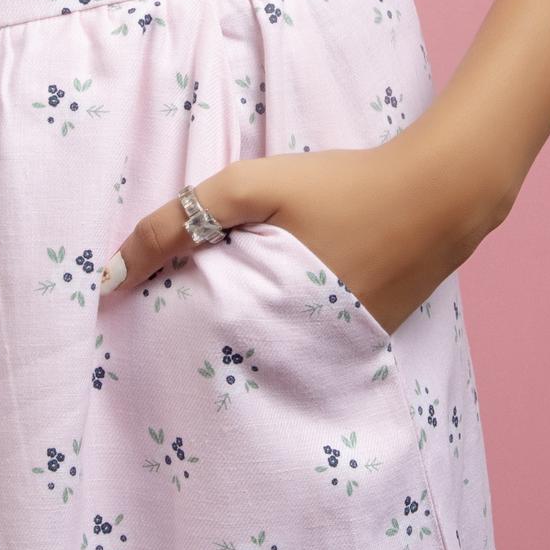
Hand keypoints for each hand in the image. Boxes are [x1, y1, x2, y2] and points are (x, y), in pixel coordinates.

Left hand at [98, 127, 513, 336]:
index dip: (151, 330)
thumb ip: (179, 221)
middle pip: (216, 363)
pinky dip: (270, 333)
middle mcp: (289, 357)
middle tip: (155, 319)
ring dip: (226, 340)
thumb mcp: (252, 186)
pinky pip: (291, 348)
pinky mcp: (350, 348)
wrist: (440, 197)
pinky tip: (262, 305)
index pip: (182, 349)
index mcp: (259, 323)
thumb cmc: (342, 187)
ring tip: (203, 309)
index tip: (123, 315)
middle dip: (184, 344)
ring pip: (253, 358)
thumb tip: (109, 274)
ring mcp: (323, 358)